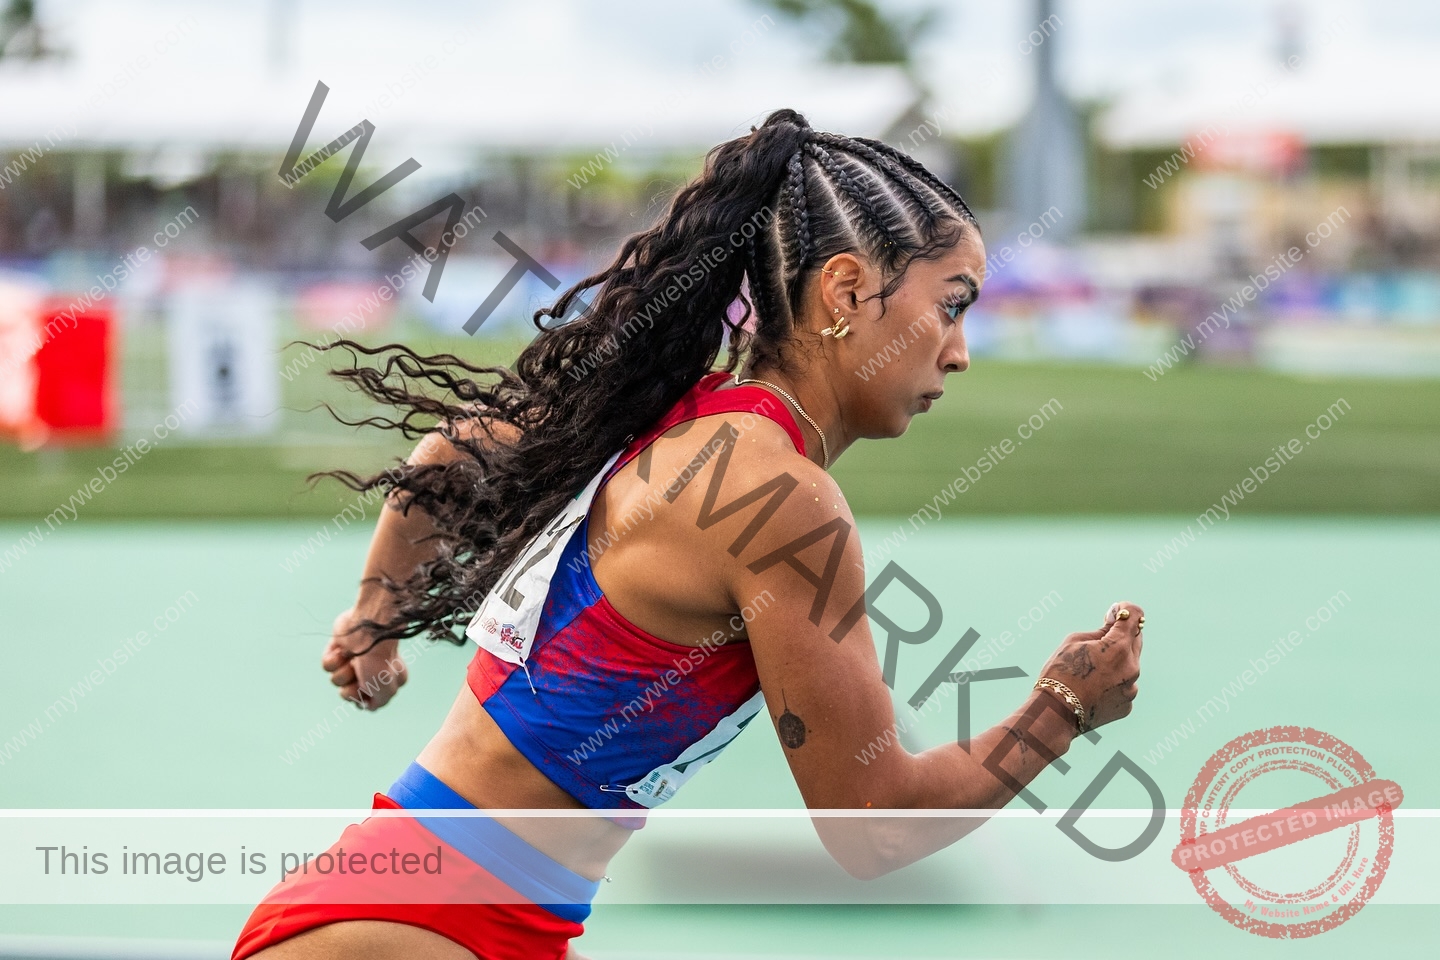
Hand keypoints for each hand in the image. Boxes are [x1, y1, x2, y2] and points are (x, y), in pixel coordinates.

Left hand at [321, 607, 407, 709]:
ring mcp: (355, 659)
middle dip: (350, 689)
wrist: (365, 630)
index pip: (368, 702)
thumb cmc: (378, 659)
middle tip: (359, 676)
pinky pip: (327, 666)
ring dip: (342, 673)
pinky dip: (332, 660)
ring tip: (352, 660)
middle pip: (349, 694)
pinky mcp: (340, 648)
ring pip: (337, 680)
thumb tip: (367, 705)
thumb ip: (379, 703)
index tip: (366, 691)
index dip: (362, 700)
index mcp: (388, 679)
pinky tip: (342, 651)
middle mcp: (371, 670)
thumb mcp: (386, 690)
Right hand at [1038, 601, 1143, 730]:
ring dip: (1117, 661)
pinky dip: (1114, 682)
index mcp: (1119, 647)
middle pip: (1136, 640)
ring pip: (1130, 665)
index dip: (1125, 610)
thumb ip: (1100, 631)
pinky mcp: (1127, 705)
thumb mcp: (1074, 642)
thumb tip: (1115, 622)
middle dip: (1122, 635)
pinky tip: (1093, 687)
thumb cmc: (1060, 673)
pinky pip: (1125, 686)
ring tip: (1092, 670)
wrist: (1055, 713)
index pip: (1135, 615)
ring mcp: (1131, 689)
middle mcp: (1132, 668)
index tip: (1116, 612)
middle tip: (1101, 638)